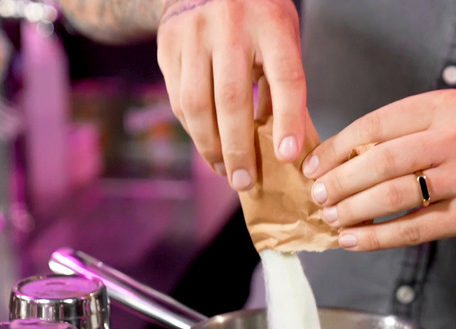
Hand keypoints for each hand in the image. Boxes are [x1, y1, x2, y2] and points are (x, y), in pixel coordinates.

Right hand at [156, 0, 305, 189]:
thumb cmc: (257, 19)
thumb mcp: (282, 38)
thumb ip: (282, 85)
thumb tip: (284, 146)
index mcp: (271, 24)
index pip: (285, 79)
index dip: (288, 121)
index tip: (288, 157)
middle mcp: (230, 26)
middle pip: (232, 99)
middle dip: (238, 148)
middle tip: (245, 181)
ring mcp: (193, 34)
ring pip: (197, 104)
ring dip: (210, 146)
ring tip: (225, 170)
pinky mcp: (168, 45)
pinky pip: (178, 99)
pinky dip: (193, 130)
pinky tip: (208, 146)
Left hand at [302, 89, 455, 250]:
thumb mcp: (449, 117)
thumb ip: (404, 132)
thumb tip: (344, 159)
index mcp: (444, 107)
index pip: (376, 125)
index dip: (338, 147)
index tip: (314, 165)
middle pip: (382, 161)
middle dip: (341, 181)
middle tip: (318, 195)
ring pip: (396, 196)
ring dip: (355, 210)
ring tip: (331, 217)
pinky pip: (415, 229)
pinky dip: (378, 237)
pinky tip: (354, 240)